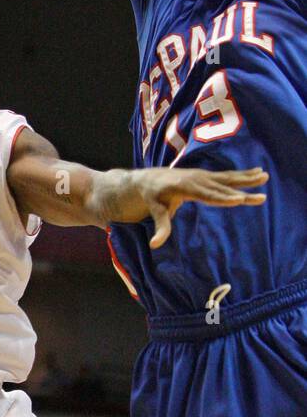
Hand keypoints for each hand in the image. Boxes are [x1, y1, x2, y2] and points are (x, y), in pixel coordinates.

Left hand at [113, 166, 266, 247]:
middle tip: (262, 194)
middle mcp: (198, 179)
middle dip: (243, 191)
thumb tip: (155, 245)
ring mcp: (204, 176)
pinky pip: (228, 175)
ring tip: (265, 176)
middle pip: (224, 186)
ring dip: (248, 178)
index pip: (208, 195)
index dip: (224, 198)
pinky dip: (243, 174)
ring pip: (229, 178)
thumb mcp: (155, 211)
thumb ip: (160, 227)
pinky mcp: (208, 175)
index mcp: (186, 187)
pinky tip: (257, 172)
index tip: (239, 200)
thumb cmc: (153, 197)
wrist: (149, 179)